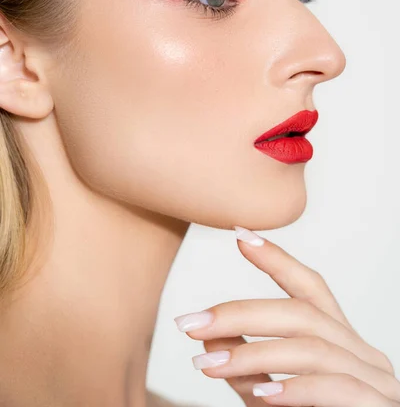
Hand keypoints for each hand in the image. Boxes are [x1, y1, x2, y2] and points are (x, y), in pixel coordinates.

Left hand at [174, 226, 398, 405]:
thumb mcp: (271, 392)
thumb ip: (247, 365)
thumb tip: (209, 331)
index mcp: (340, 341)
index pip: (310, 287)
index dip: (277, 259)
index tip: (239, 234)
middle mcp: (362, 352)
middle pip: (301, 313)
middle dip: (242, 314)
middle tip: (192, 323)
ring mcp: (376, 380)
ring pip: (312, 348)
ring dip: (254, 355)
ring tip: (209, 365)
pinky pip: (337, 388)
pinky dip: (296, 389)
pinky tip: (262, 395)